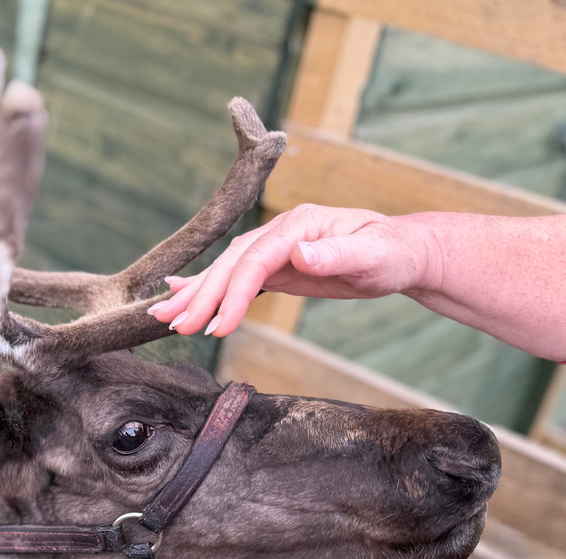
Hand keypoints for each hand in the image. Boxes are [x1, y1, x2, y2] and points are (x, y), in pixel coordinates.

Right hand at [148, 204, 436, 335]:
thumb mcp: (373, 256)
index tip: (217, 326)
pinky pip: (236, 276)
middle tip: (175, 326)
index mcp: (298, 226)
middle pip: (231, 265)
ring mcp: (274, 248)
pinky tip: (183, 293)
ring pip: (226, 271)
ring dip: (195, 294)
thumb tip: (301, 255)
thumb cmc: (392, 254)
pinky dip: (208, 287)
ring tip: (163, 315)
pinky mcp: (275, 265)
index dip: (233, 293)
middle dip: (202, 297)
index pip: (255, 260)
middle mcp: (279, 232)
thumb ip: (337, 254)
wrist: (401, 253)